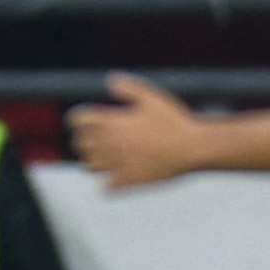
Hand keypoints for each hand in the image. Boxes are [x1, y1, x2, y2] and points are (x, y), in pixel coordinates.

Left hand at [68, 73, 204, 189]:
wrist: (192, 148)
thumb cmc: (174, 121)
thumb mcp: (151, 97)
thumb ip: (128, 87)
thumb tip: (109, 81)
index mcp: (112, 122)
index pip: (77, 120)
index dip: (77, 118)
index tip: (82, 119)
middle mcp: (109, 144)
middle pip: (79, 143)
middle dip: (82, 138)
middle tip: (91, 137)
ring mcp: (117, 165)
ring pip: (88, 166)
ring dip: (91, 160)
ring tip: (102, 156)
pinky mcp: (127, 182)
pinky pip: (104, 188)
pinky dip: (106, 183)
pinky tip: (115, 176)